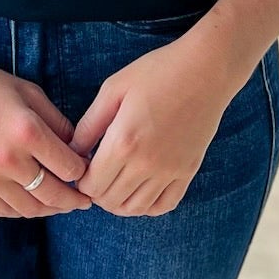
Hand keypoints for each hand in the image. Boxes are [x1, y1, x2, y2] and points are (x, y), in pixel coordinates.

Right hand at [0, 53, 92, 218]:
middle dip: (75, 200)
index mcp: (28, 133)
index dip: (84, 171)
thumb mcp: (30, 93)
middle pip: (54, 194)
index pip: (70, 168)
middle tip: (85, 200)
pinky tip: (33, 203)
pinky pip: (4, 210)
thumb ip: (58, 123)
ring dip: (52, 209)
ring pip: (31, 209)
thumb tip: (78, 150)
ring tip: (62, 204)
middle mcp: (9, 160)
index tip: (88, 170)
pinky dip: (23, 211)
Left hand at [71, 38, 236, 217]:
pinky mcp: (188, 171)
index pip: (91, 185)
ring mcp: (170, 171)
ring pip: (135, 209)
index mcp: (123, 142)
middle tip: (96, 174)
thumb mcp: (113, 90)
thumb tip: (72, 151)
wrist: (206, 69)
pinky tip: (140, 189)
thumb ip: (89, 125)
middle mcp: (146, 164)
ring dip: (118, 202)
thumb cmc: (156, 72)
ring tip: (115, 183)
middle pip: (110, 201)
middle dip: (96, 192)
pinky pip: (164, 205)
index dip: (81, 180)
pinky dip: (147, 206)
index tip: (83, 166)